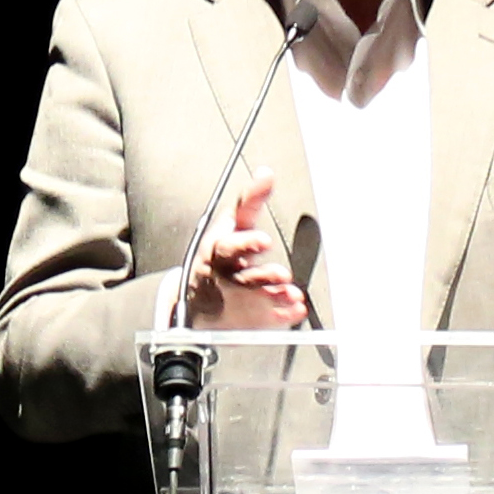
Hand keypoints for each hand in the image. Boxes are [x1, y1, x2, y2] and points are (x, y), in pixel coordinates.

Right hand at [184, 169, 303, 328]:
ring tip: (293, 292)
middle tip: (282, 274)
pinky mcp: (246, 318)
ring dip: (274, 295)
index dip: (247, 243)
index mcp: (218, 250)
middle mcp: (225, 276)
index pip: (230, 245)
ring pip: (254, 301)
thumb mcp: (229, 225)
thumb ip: (249, 201)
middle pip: (242, 278)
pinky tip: (296, 310)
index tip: (266, 241)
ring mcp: (235, 299)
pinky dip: (281, 316)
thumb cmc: (218, 255)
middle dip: (260, 275)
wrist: (197, 299)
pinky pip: (264, 320)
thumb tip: (266, 173)